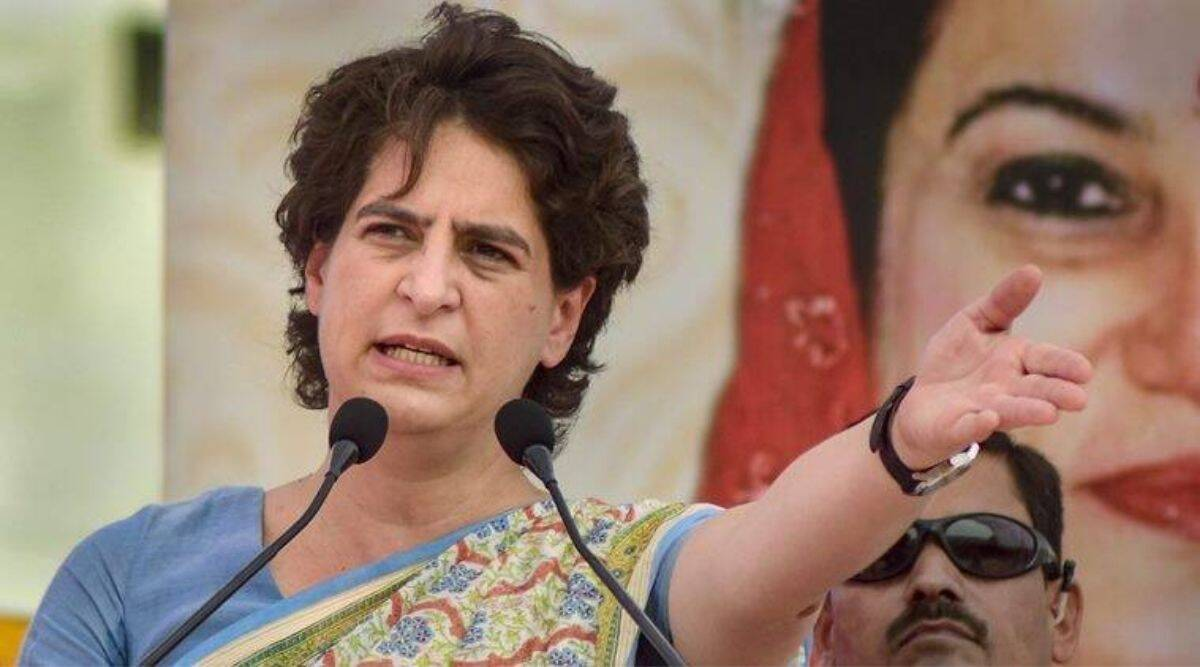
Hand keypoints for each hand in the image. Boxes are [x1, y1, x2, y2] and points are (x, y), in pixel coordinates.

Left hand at [891, 265, 1092, 467]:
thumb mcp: (976, 321)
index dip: (1064, 365)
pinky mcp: (956, 427)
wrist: (922, 401)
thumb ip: (1004, 301)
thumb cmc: (956, 360)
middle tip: (1078, 399)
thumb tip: (1034, 270)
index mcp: (1018, 362)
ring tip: (1048, 413)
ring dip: (1027, 412)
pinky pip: (967, 427)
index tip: (1084, 371)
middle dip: (1056, 394)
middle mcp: (1008, 390)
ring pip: (1010, 412)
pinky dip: (976, 426)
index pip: (1046, 361)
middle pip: (1037, 391)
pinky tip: (987, 419)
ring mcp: (984, 411)